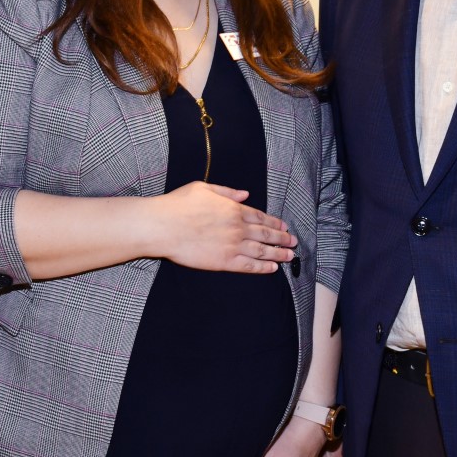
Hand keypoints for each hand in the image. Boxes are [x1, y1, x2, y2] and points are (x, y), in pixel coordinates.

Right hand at [152, 182, 295, 274]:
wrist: (163, 226)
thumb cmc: (178, 205)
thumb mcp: (203, 188)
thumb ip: (226, 191)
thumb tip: (245, 194)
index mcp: (233, 208)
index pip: (260, 217)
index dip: (274, 223)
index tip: (284, 227)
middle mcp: (237, 227)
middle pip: (265, 234)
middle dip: (282, 238)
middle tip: (293, 242)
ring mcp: (232, 245)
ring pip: (262, 251)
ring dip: (278, 253)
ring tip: (288, 256)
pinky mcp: (224, 262)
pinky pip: (248, 266)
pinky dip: (263, 267)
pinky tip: (272, 268)